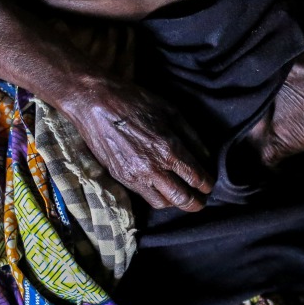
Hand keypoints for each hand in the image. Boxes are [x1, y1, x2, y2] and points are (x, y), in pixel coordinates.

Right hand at [63, 79, 214, 211]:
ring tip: (181, 194)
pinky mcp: (120, 177)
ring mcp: (134, 175)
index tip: (209, 184)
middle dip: (197, 203)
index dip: (208, 184)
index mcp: (168, 148)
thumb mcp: (170, 110)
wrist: (94, 103)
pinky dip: (157, 196)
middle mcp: (152, 167)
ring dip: (176, 203)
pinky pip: (144, 196)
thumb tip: (205, 157)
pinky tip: (162, 187)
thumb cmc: (133, 101)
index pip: (196, 178)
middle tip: (201, 200)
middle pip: (182, 199)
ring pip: (163, 203)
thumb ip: (191, 136)